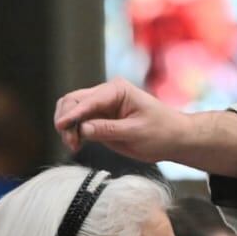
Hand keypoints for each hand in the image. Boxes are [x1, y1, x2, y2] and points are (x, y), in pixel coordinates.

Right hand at [54, 78, 183, 160]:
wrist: (175, 138)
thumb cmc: (162, 132)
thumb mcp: (136, 132)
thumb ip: (109, 130)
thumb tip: (83, 129)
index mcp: (117, 90)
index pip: (88, 100)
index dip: (73, 113)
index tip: (61, 126)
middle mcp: (106, 94)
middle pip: (73, 100)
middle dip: (66, 120)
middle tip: (71, 142)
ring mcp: (101, 106)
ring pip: (72, 110)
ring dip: (67, 127)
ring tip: (73, 145)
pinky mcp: (100, 119)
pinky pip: (78, 122)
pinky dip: (72, 132)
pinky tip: (76, 144)